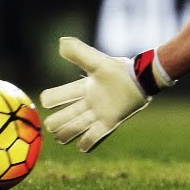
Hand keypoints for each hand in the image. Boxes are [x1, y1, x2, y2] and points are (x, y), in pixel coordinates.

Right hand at [40, 38, 150, 152]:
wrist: (142, 79)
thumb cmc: (120, 69)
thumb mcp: (97, 61)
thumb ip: (79, 53)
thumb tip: (60, 42)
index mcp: (83, 88)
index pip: (58, 96)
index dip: (50, 99)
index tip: (47, 101)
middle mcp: (88, 102)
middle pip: (64, 117)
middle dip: (55, 122)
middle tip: (53, 125)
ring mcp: (99, 114)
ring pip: (75, 128)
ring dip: (67, 133)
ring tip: (62, 137)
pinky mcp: (110, 122)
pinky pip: (95, 137)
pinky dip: (87, 143)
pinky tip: (82, 146)